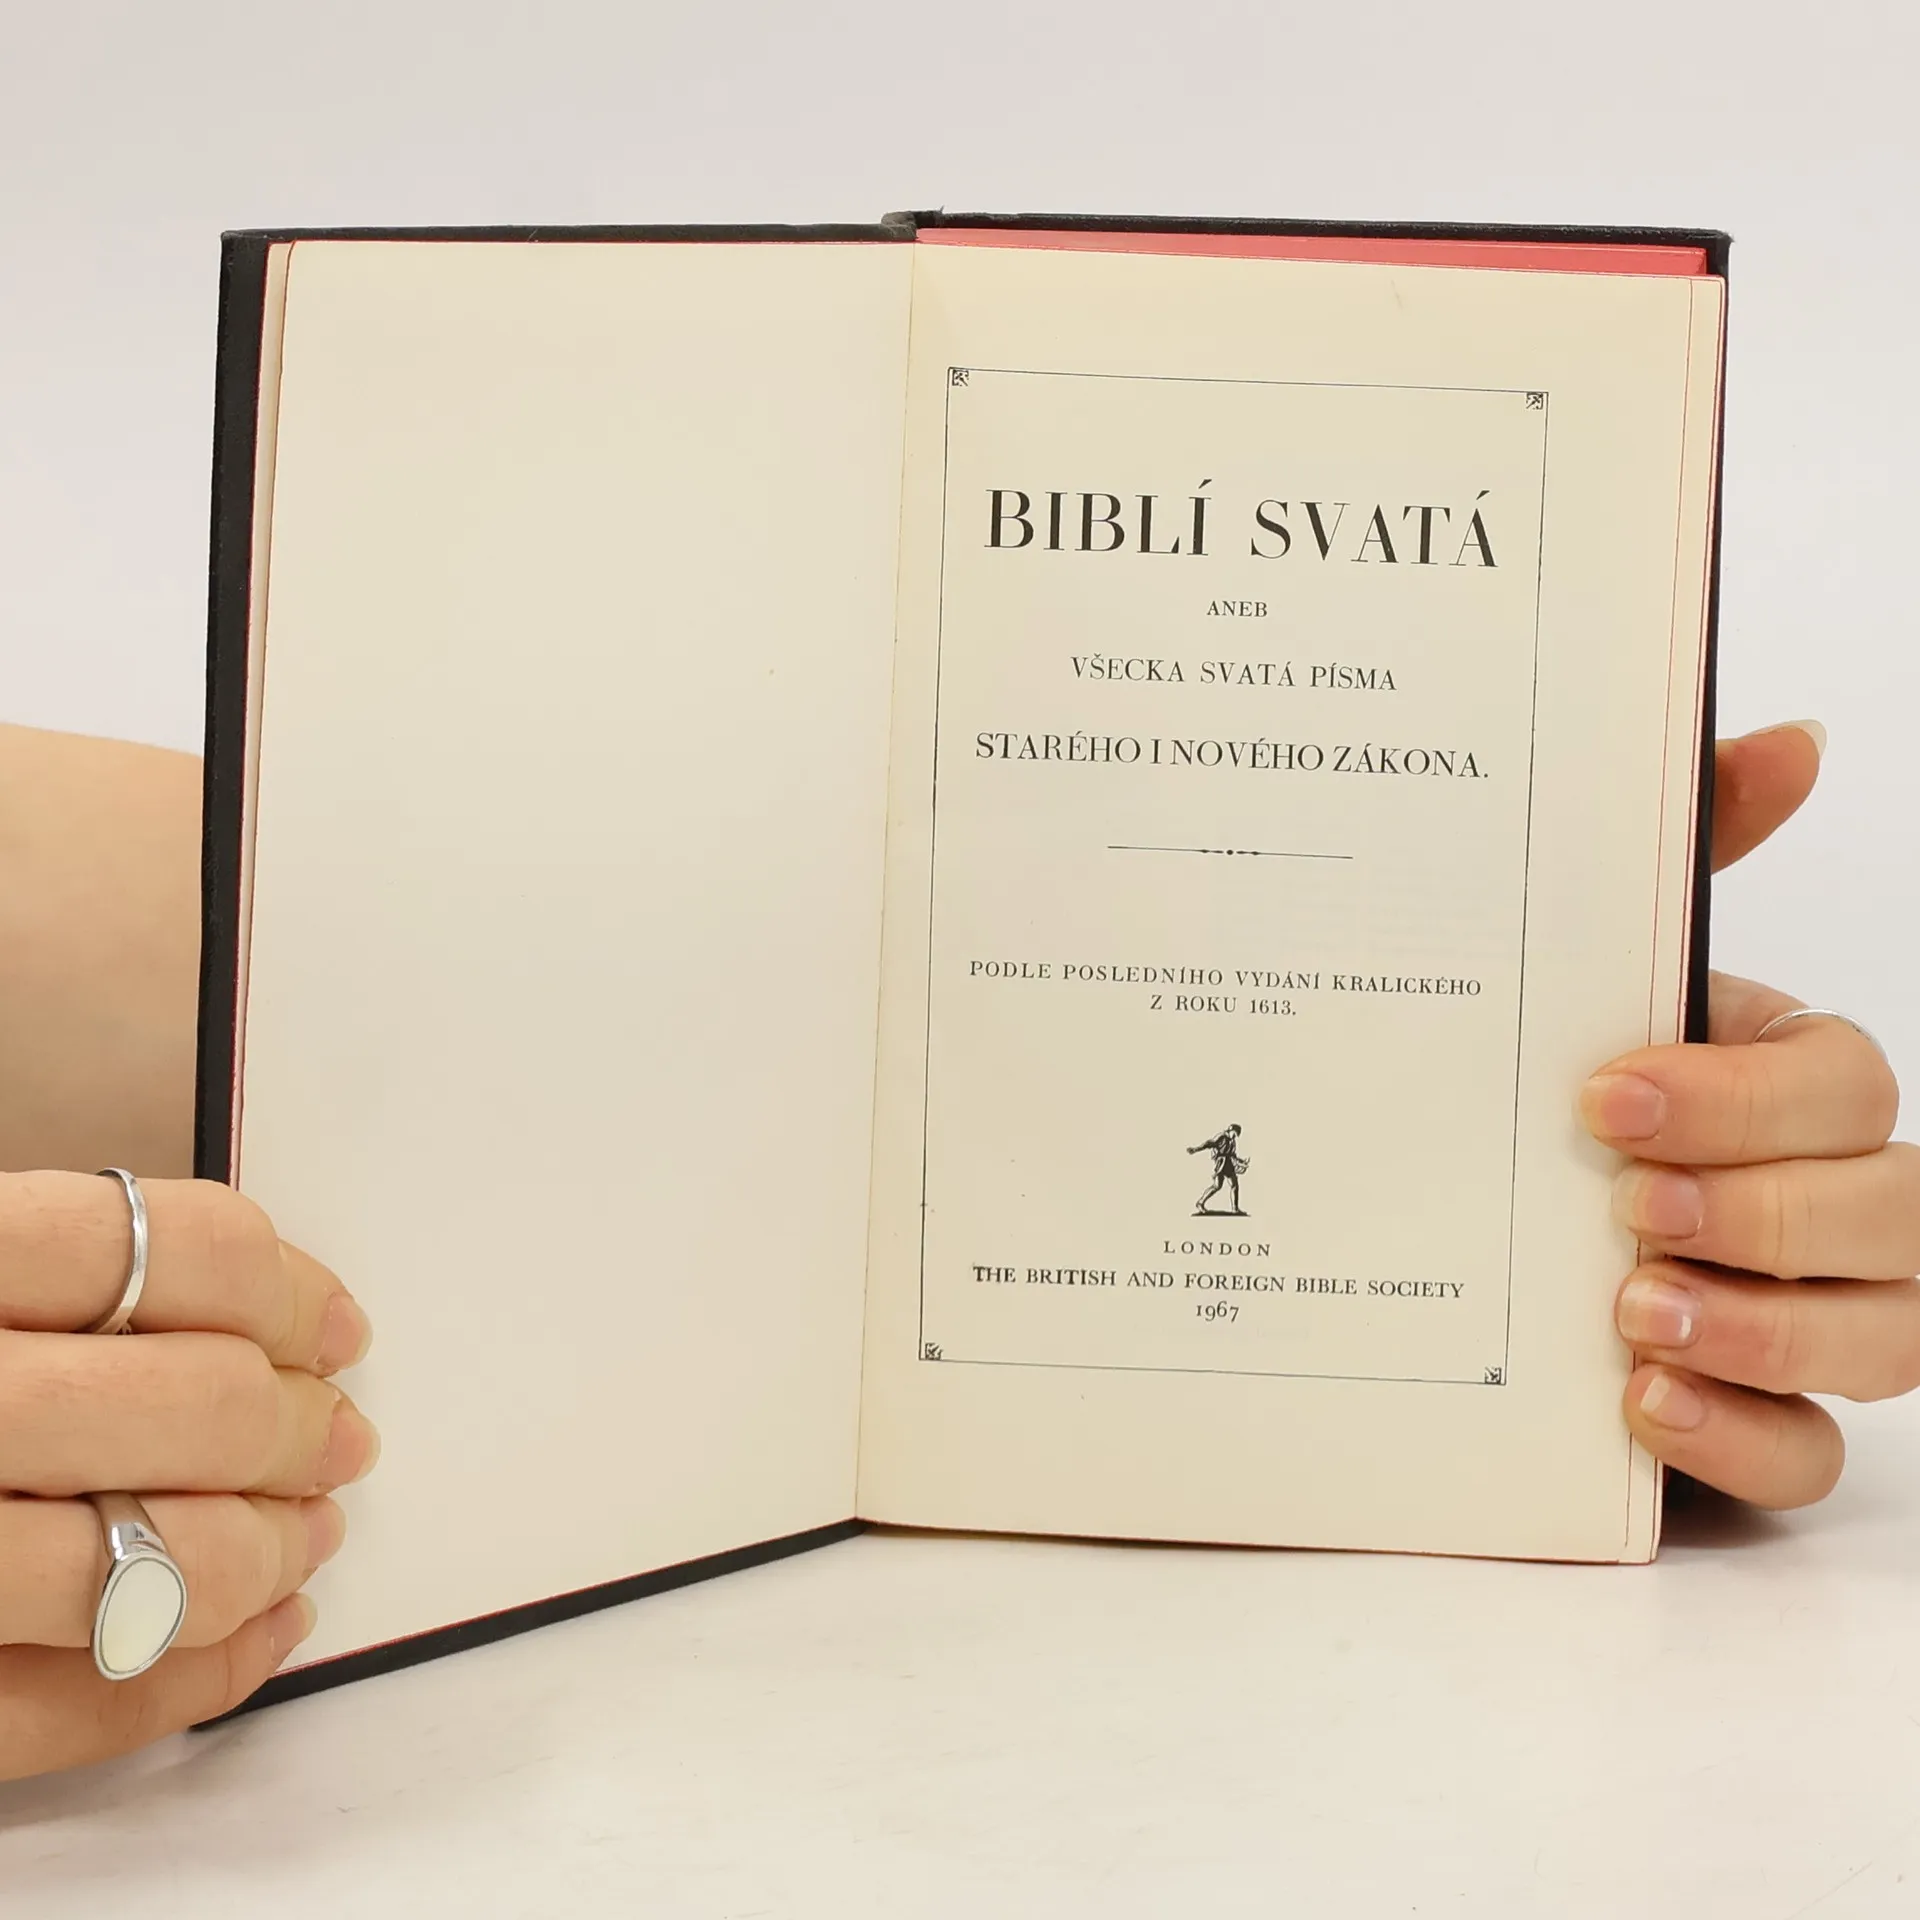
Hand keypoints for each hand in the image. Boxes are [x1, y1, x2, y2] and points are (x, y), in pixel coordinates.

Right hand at [0, 1172, 376, 1780]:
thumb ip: (49, 1274)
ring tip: (304, 1538)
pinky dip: (192, 1678)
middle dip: (299, 1431)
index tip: (333, 1328)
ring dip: (266, 1555)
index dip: (286, 1288)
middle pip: (194, 1405)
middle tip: (338, 1440)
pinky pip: (71, 1710)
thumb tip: (266, 1307)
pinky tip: (259, 1635)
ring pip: (152, 1568)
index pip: (168, 1246)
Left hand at [1580, 721, 1912, 1507]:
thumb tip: (1796, 740)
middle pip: (1891, 1209)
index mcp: (1781, 1084)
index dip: (1747, 1095)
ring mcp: (1801, 1318)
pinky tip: (1642, 1403)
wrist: (1415, 1226)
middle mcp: (1819, 1200)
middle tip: (1628, 1206)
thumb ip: (1684, 855)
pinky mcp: (1749, 1419)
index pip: (1846, 1083)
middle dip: (1765, 1207)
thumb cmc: (1531, 1084)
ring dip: (1770, 1323)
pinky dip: (1742, 1430)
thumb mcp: (1579, 967)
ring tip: (1633, 1309)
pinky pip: (1807, 1453)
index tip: (1606, 1097)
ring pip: (1887, 1337)